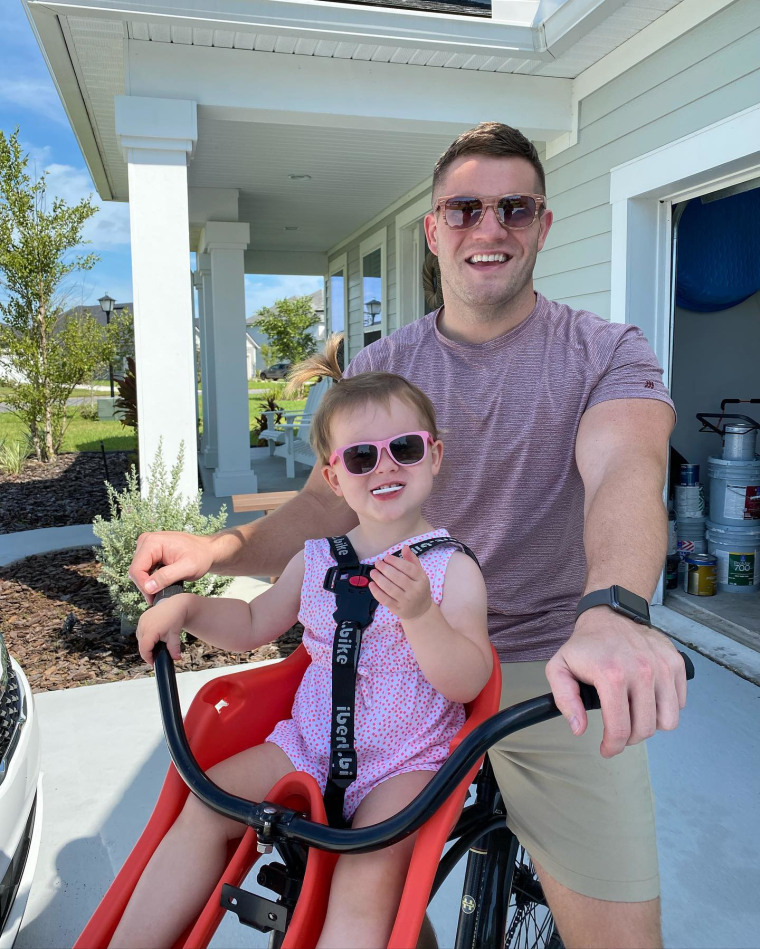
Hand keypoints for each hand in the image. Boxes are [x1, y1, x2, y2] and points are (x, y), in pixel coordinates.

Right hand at [129, 531, 213, 602]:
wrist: (207, 550)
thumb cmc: (201, 556)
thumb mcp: (188, 568)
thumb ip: (167, 576)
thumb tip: (148, 587)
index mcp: (152, 542)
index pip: (136, 569)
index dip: (143, 586)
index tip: (154, 598)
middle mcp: (146, 541)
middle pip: (135, 572)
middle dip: (146, 587)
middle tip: (159, 598)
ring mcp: (146, 547)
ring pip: (138, 573)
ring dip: (148, 585)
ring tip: (162, 592)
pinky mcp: (149, 553)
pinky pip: (143, 571)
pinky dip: (151, 581)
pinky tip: (162, 585)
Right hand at [136, 594, 190, 664]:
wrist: (176, 605)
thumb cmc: (175, 619)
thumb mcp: (175, 636)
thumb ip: (174, 649)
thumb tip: (176, 658)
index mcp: (151, 630)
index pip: (144, 649)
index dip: (148, 658)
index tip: (153, 662)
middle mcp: (143, 625)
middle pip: (141, 645)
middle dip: (148, 652)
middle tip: (156, 656)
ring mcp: (142, 621)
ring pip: (140, 638)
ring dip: (146, 644)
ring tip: (156, 646)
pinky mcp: (142, 618)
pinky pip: (140, 631)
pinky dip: (145, 636)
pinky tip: (153, 638)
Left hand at [369, 546, 432, 620]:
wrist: (421, 611)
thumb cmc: (419, 588)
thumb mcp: (419, 574)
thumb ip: (412, 560)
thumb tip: (405, 547)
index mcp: (422, 580)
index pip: (408, 568)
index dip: (396, 561)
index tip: (386, 557)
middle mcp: (415, 591)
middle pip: (398, 578)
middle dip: (385, 569)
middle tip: (377, 563)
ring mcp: (406, 601)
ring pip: (390, 589)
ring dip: (379, 579)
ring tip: (373, 572)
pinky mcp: (398, 609)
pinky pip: (385, 600)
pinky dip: (376, 592)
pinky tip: (371, 584)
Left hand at [545, 608, 687, 757]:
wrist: (610, 615)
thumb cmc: (586, 645)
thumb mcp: (560, 668)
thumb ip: (565, 700)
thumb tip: (579, 728)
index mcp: (612, 675)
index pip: (620, 729)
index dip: (613, 747)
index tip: (608, 749)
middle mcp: (642, 671)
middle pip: (645, 729)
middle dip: (630, 738)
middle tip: (620, 731)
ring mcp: (662, 667)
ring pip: (668, 721)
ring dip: (651, 724)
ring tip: (635, 714)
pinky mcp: (676, 663)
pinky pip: (680, 703)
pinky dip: (666, 707)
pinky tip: (648, 699)